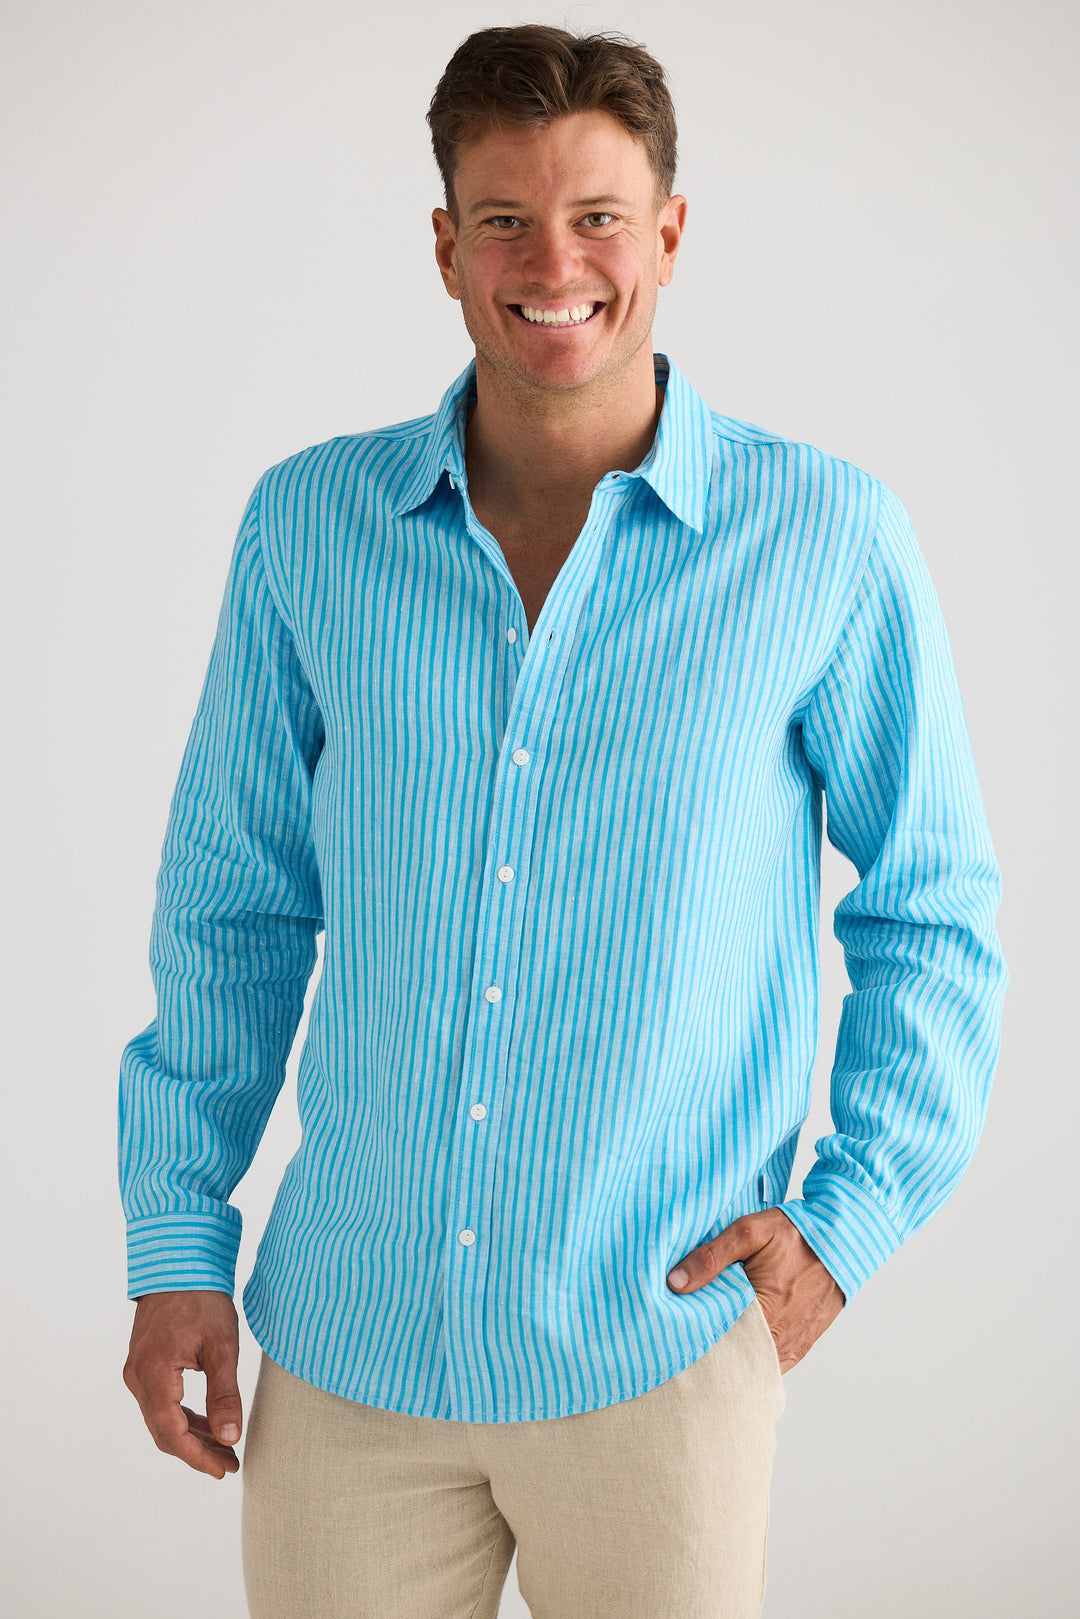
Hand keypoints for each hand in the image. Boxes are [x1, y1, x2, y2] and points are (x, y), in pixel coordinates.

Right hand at [123, 1289, 242, 1478]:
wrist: (180, 1264)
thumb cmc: (202, 1299)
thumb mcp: (222, 1347)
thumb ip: (224, 1394)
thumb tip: (229, 1437)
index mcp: (154, 1375)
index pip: (172, 1433)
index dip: (198, 1458)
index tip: (224, 1470)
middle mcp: (138, 1378)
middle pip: (163, 1431)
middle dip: (197, 1451)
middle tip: (229, 1463)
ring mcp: (137, 1372)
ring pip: (161, 1419)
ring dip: (190, 1436)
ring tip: (224, 1448)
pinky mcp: (144, 1365)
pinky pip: (160, 1402)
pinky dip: (182, 1417)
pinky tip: (206, 1422)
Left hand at [666, 1208, 844, 1372]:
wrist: (842, 1241)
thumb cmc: (796, 1234)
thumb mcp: (750, 1231)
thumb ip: (711, 1257)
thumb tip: (675, 1283)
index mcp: (764, 1313)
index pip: (713, 1340)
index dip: (690, 1334)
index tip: (670, 1327)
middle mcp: (778, 1340)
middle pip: (729, 1358)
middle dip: (704, 1349)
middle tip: (680, 1335)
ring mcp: (790, 1349)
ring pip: (747, 1365)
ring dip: (726, 1355)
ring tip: (703, 1339)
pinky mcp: (798, 1349)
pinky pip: (766, 1364)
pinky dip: (747, 1358)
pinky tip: (730, 1343)